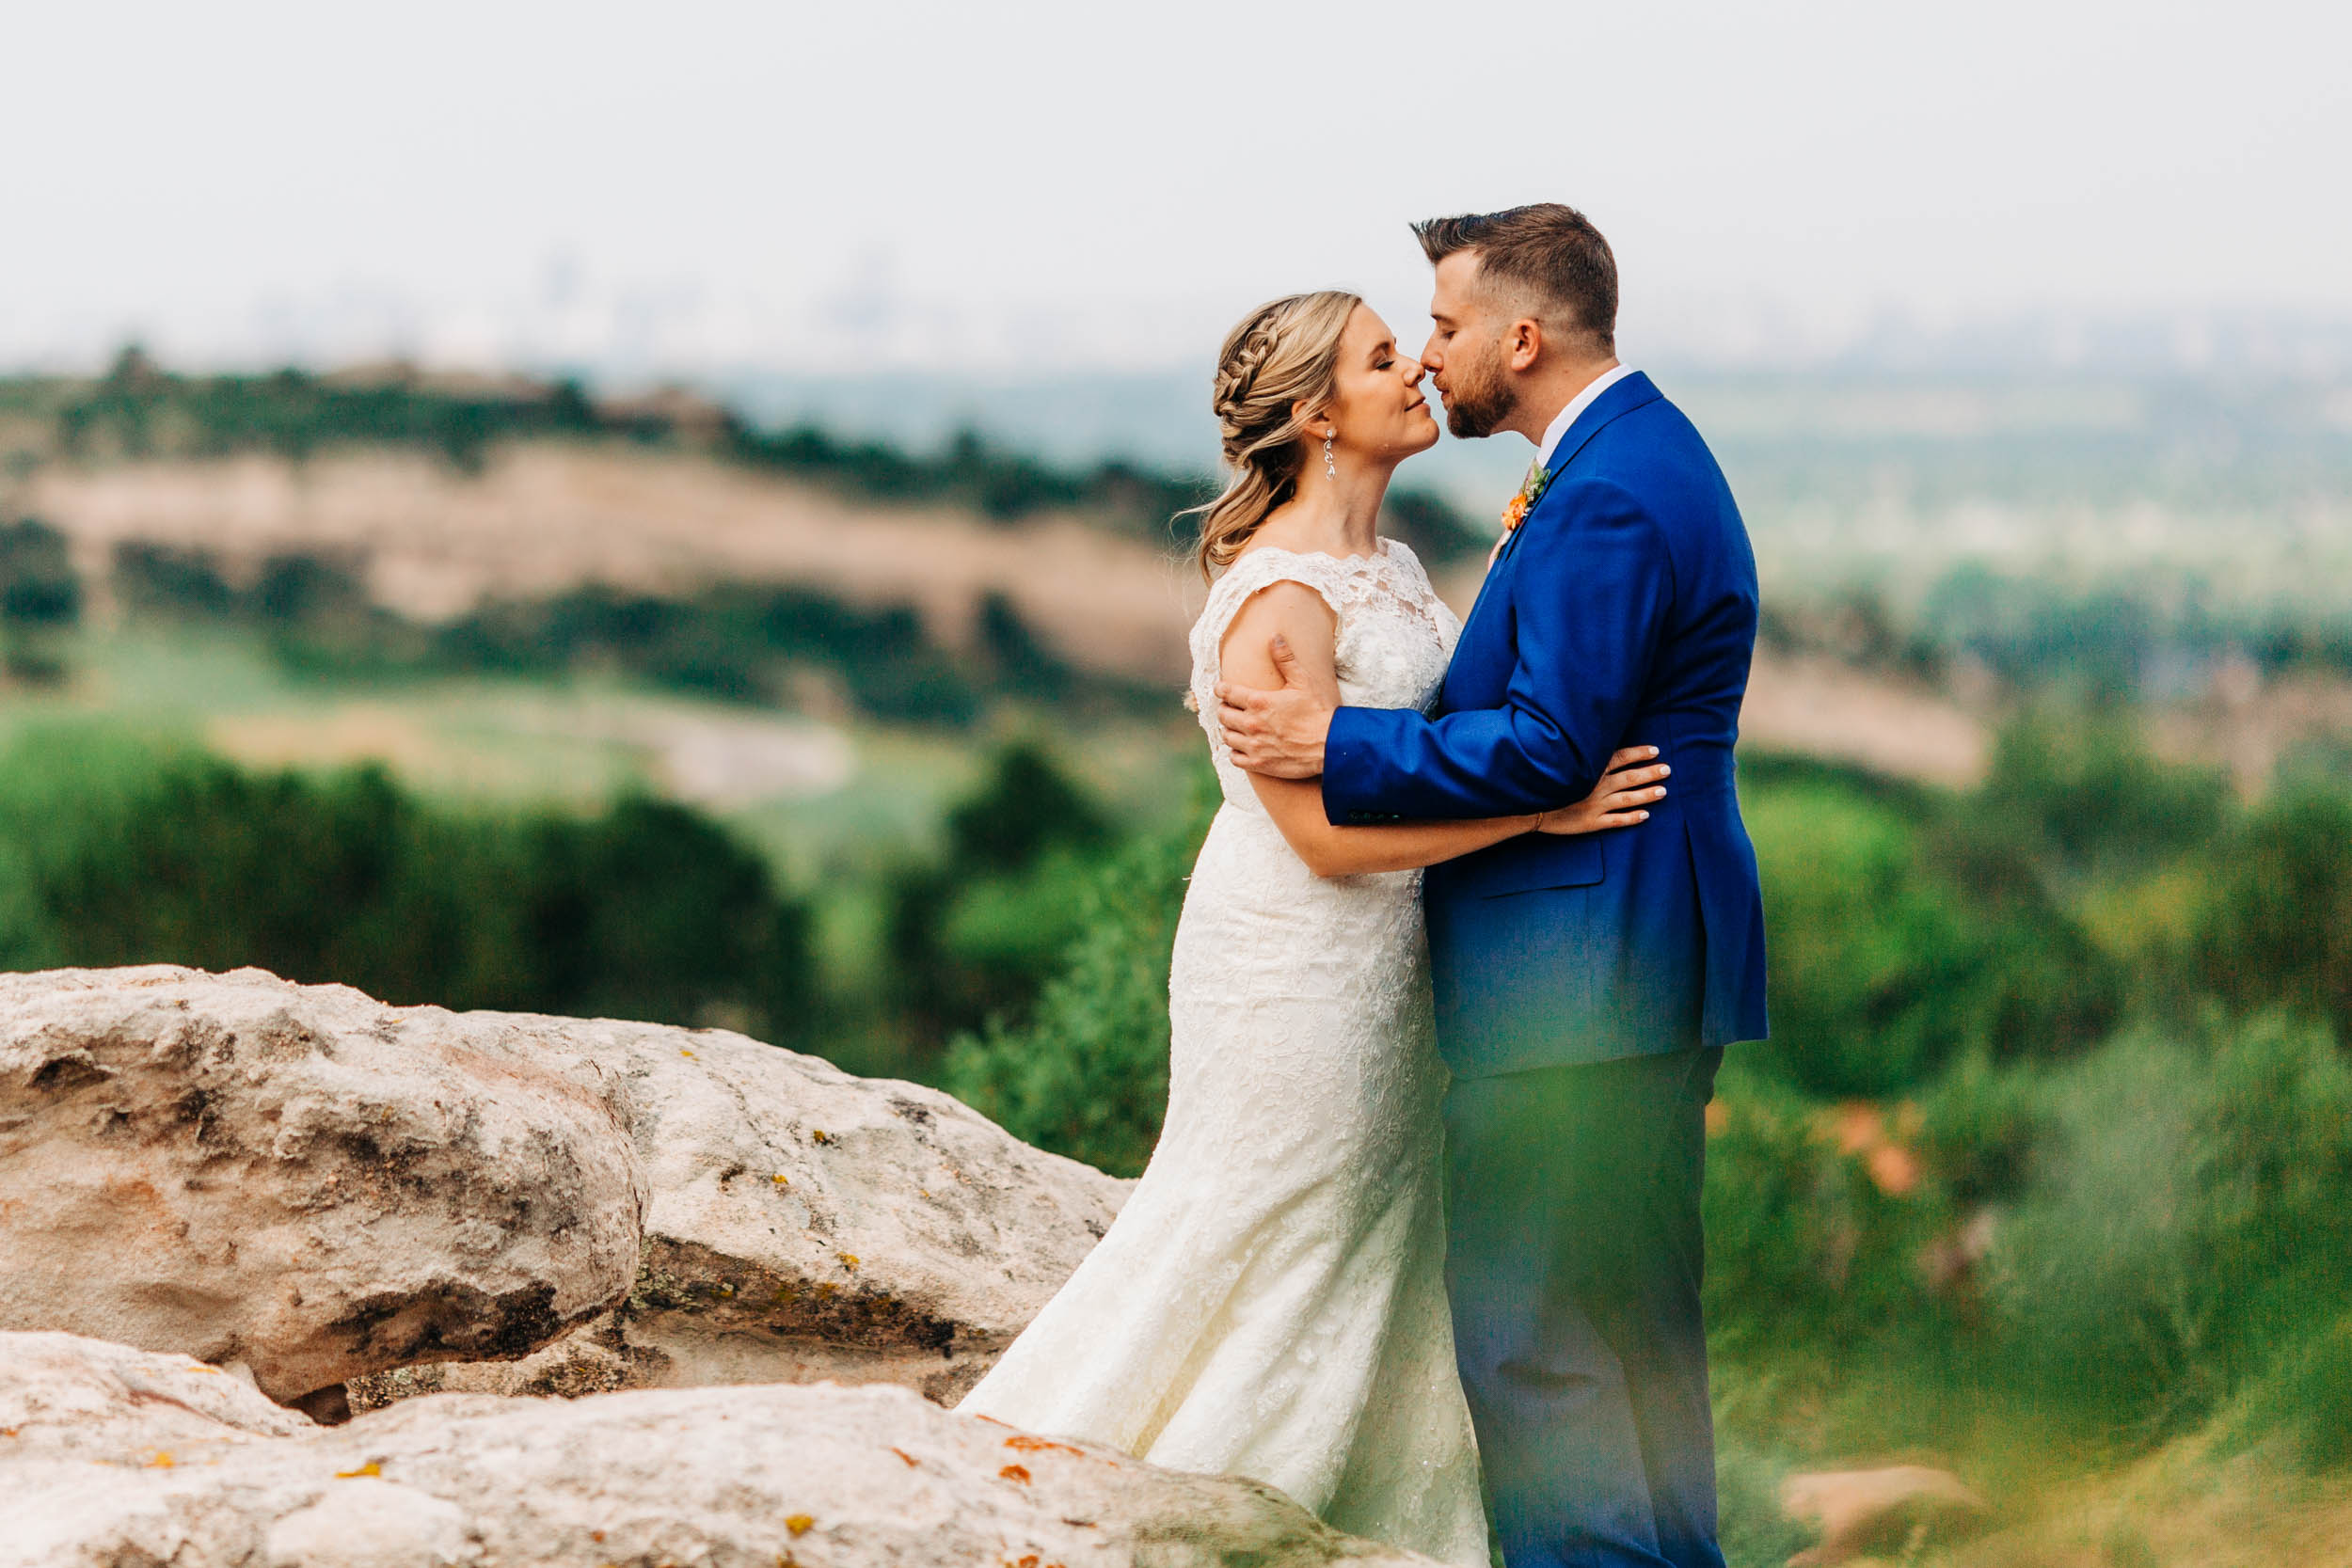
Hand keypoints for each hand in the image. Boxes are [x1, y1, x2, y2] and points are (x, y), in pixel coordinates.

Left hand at [1216, 634, 1335, 778]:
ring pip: (1226, 736)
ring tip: (1236, 727)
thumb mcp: (1303, 681)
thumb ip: (1285, 659)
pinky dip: (1235, 752)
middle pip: (1223, 715)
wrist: (1331, 745)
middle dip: (1225, 709)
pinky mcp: (1259, 764)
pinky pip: (1234, 758)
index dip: (1221, 689)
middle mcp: (1251, 724)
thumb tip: (1274, 636)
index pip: (1226, 692)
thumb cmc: (1318, 712)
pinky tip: (1243, 747)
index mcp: (1259, 702)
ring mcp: (1254, 746)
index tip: (1222, 689)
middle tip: (1231, 708)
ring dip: (1229, 730)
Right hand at [1533, 747, 1667, 834]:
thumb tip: (1594, 743)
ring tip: (1663, 791)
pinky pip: (1616, 821)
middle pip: (1630, 778)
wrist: (1527, 806)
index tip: (1655, 751)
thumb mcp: (1561, 762)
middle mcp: (1597, 786)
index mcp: (1590, 769)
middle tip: (1667, 770)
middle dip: (1651, 773)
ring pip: (1628, 799)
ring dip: (1647, 794)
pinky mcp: (1591, 823)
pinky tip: (1645, 815)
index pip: (1621, 757)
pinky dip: (1632, 818)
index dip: (1639, 754)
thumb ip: (1580, 755)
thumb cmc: (1543, 780)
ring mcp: (1595, 805)